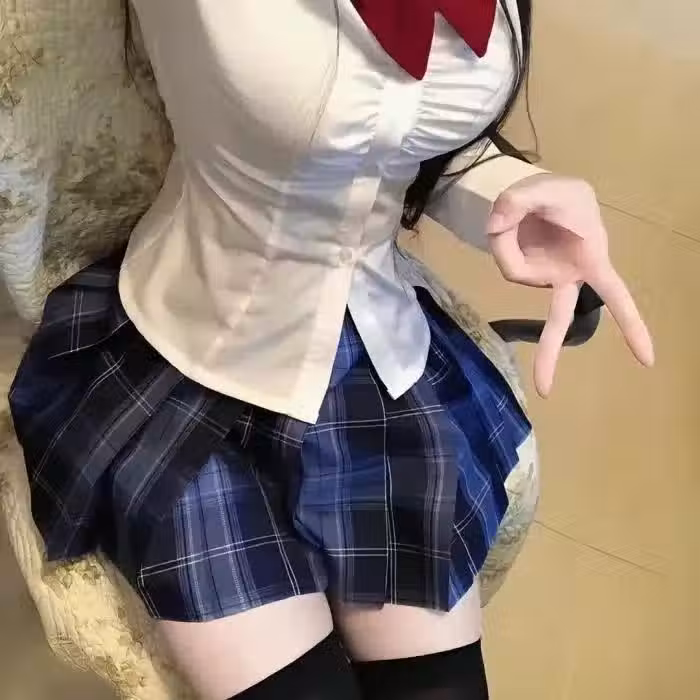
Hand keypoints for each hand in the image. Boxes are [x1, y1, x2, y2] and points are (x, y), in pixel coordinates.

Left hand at [487, 173, 653, 396]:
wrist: (538, 195)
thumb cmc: (559, 196)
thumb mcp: (546, 187)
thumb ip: (519, 201)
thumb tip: (495, 226)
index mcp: (593, 260)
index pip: (616, 296)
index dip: (632, 326)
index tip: (647, 361)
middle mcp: (568, 276)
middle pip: (560, 319)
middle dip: (550, 353)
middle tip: (545, 391)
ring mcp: (543, 277)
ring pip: (515, 268)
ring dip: (507, 240)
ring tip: (515, 213)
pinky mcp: (523, 273)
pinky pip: (505, 261)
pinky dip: (501, 241)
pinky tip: (509, 226)